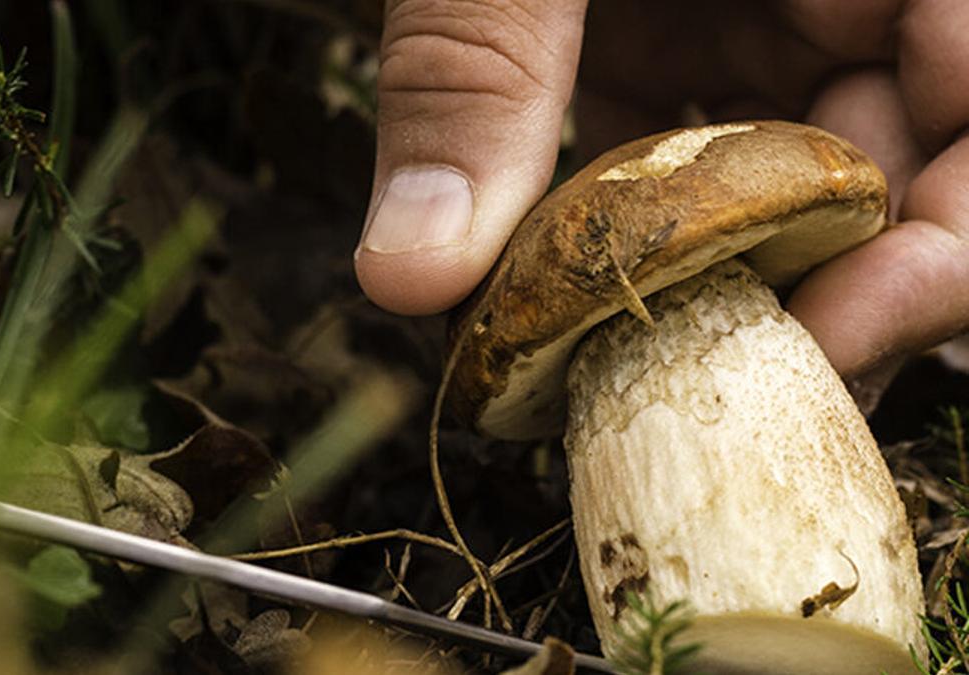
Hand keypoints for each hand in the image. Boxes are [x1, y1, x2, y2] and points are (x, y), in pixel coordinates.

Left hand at [354, 0, 968, 378]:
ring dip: (735, 270)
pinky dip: (661, 223)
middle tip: (725, 372)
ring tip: (647, 349)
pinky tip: (599, 280)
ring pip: (807, 165)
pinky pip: (706, 141)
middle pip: (912, 148)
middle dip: (840, 276)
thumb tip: (410, 273)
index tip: (845, 323)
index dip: (957, 227)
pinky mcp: (682, 22)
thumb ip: (474, 66)